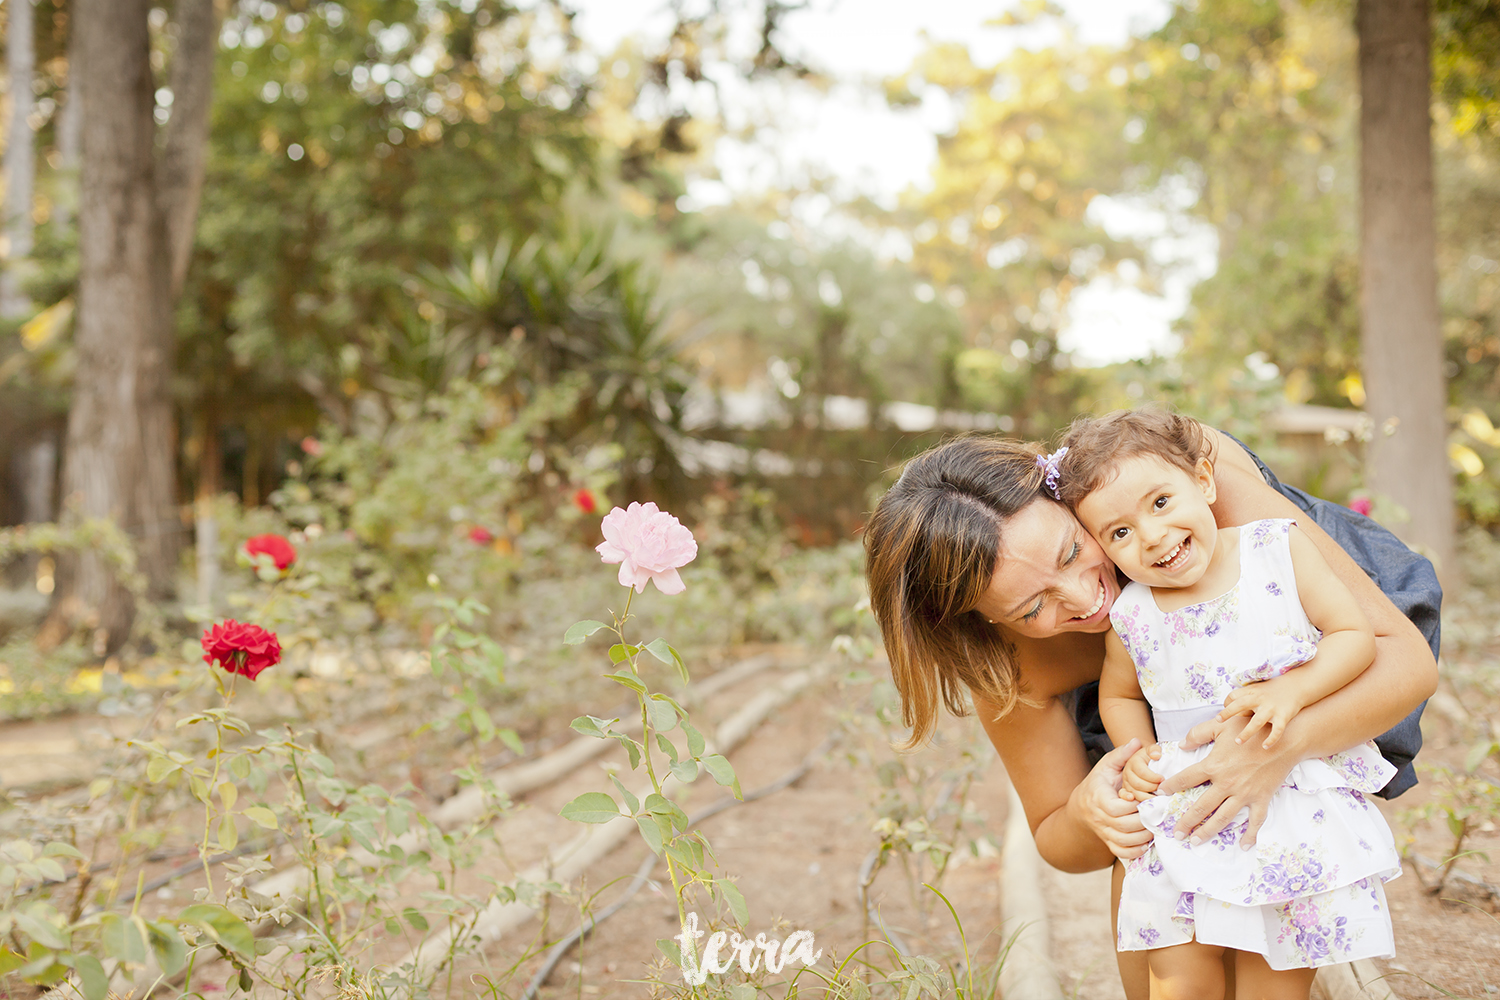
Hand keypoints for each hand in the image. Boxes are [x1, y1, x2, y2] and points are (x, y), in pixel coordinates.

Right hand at [1069, 738, 1153, 860]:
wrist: (1081, 805)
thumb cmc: (1098, 783)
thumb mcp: (1107, 765)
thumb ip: (1121, 754)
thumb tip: (1137, 742)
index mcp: (1098, 798)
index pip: (1117, 808)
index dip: (1135, 807)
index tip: (1146, 799)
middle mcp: (1099, 817)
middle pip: (1124, 826)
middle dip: (1144, 821)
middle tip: (1158, 814)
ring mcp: (1103, 831)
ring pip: (1124, 841)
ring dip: (1143, 836)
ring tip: (1154, 826)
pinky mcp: (1107, 842)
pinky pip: (1121, 852)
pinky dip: (1135, 850)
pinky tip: (1146, 842)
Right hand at [1121, 743, 1163, 800]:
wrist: (1141, 761)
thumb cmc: (1149, 757)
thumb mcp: (1151, 750)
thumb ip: (1154, 749)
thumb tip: (1156, 755)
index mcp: (1133, 762)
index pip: (1142, 772)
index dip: (1153, 777)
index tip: (1163, 778)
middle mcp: (1127, 773)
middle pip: (1138, 784)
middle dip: (1152, 787)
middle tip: (1162, 788)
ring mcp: (1126, 783)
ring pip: (1135, 793)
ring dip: (1148, 796)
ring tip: (1158, 796)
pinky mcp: (1126, 791)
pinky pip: (1128, 799)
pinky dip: (1136, 802)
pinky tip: (1146, 801)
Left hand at [1155, 715, 1294, 849]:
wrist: (1284, 739)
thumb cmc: (1251, 729)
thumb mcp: (1221, 725)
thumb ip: (1198, 734)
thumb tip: (1181, 744)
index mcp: (1214, 765)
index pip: (1186, 778)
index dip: (1171, 786)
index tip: (1160, 793)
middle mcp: (1226, 783)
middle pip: (1201, 807)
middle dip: (1187, 822)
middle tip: (1176, 834)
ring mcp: (1245, 793)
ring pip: (1223, 818)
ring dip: (1208, 832)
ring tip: (1196, 842)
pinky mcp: (1261, 798)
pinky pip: (1255, 820)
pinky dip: (1251, 834)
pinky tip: (1244, 845)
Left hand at [1217, 677, 1305, 749]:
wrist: (1296, 686)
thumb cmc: (1271, 691)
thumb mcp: (1256, 690)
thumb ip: (1245, 700)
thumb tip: (1231, 712)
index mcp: (1251, 691)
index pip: (1233, 696)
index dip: (1227, 704)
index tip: (1223, 714)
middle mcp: (1260, 699)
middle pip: (1240, 705)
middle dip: (1228, 713)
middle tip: (1218, 721)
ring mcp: (1271, 708)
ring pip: (1257, 722)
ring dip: (1246, 733)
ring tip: (1237, 742)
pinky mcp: (1284, 716)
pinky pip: (1277, 730)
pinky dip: (1271, 739)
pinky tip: (1265, 747)